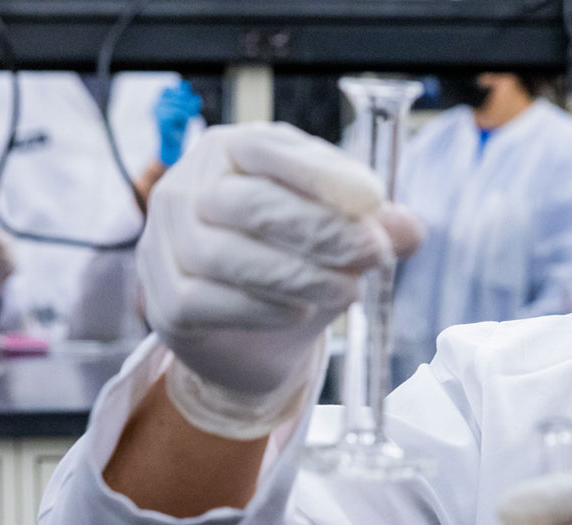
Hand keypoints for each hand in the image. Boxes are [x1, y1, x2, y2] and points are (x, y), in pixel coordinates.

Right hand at [138, 121, 421, 437]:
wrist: (249, 342)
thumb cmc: (290, 265)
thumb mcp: (339, 238)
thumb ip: (372, 226)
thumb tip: (410, 228)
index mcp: (226, 151)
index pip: (265, 148)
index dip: (319, 173)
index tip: (373, 199)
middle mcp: (184, 189)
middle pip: (247, 203)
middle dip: (319, 229)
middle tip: (375, 253)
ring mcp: (162, 245)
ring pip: (225, 255)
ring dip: (296, 275)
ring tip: (349, 292)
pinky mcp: (162, 301)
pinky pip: (205, 301)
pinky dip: (260, 308)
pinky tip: (300, 313)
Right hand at [154, 81, 201, 165]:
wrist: (173, 147)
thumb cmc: (178, 128)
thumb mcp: (183, 109)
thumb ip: (184, 97)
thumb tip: (186, 84)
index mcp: (157, 103)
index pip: (167, 89)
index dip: (179, 93)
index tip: (186, 102)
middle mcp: (155, 106)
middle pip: (175, 95)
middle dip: (186, 102)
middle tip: (191, 113)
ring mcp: (157, 113)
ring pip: (178, 103)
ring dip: (187, 111)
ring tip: (187, 118)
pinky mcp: (162, 120)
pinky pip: (179, 112)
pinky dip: (185, 116)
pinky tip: (184, 122)